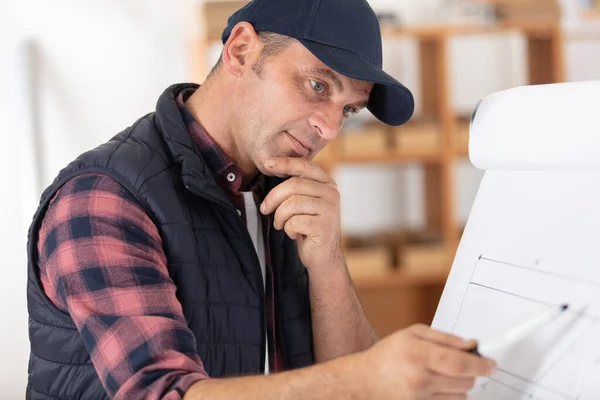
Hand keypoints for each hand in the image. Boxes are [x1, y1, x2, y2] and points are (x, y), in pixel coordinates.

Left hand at [260, 157, 341, 271]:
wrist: (323, 255)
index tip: (268, 164)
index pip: (304, 166)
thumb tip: (272, 165)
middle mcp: (332, 193)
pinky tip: (294, 233)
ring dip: (279, 217)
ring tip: (281, 224)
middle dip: (273, 198)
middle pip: (293, 185)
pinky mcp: (324, 227)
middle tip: (265, 209)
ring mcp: (330, 210)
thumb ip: (296, 186)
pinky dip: (288, 229)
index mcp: (327, 183)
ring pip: (292, 204)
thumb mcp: (305, 201)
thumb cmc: (309, 226)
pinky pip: (295, 222)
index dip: (285, 163)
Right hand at [356, 324, 495, 399]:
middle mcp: (419, 379)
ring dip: (459, 384)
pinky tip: (436, 386)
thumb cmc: (388, 354)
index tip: (491, 364)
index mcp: (417, 354)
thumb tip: (472, 345)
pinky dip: (450, 395)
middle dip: (470, 372)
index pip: (459, 364)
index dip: (481, 365)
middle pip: (465, 381)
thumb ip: (444, 338)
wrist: (364, 381)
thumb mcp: (413, 334)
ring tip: (441, 374)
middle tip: (463, 364)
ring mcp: (420, 398)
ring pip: (461, 395)